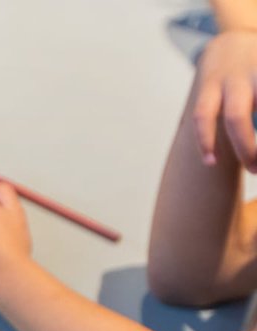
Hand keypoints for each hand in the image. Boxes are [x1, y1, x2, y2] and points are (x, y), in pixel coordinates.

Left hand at [192, 30, 256, 169]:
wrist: (236, 36)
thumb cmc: (224, 76)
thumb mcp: (210, 90)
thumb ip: (212, 114)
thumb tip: (216, 160)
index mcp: (211, 86)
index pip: (202, 115)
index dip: (205, 140)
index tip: (211, 164)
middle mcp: (234, 79)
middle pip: (235, 117)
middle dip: (244, 147)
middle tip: (254, 170)